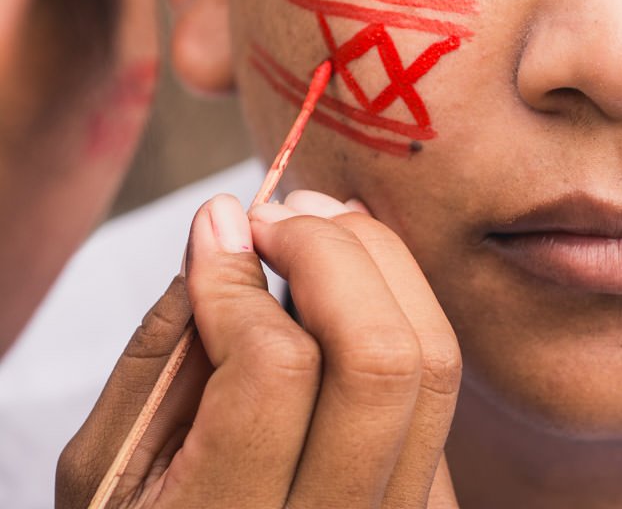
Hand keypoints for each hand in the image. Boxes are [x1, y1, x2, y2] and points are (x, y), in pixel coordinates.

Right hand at [57, 191, 461, 507]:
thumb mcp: (109, 464)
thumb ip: (160, 350)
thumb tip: (223, 227)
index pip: (278, 367)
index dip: (244, 282)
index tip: (219, 235)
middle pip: (384, 356)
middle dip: (335, 253)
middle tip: (281, 214)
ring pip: (435, 364)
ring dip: (385, 268)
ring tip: (322, 227)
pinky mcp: (429, 501)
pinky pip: (438, 389)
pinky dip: (402, 314)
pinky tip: (353, 285)